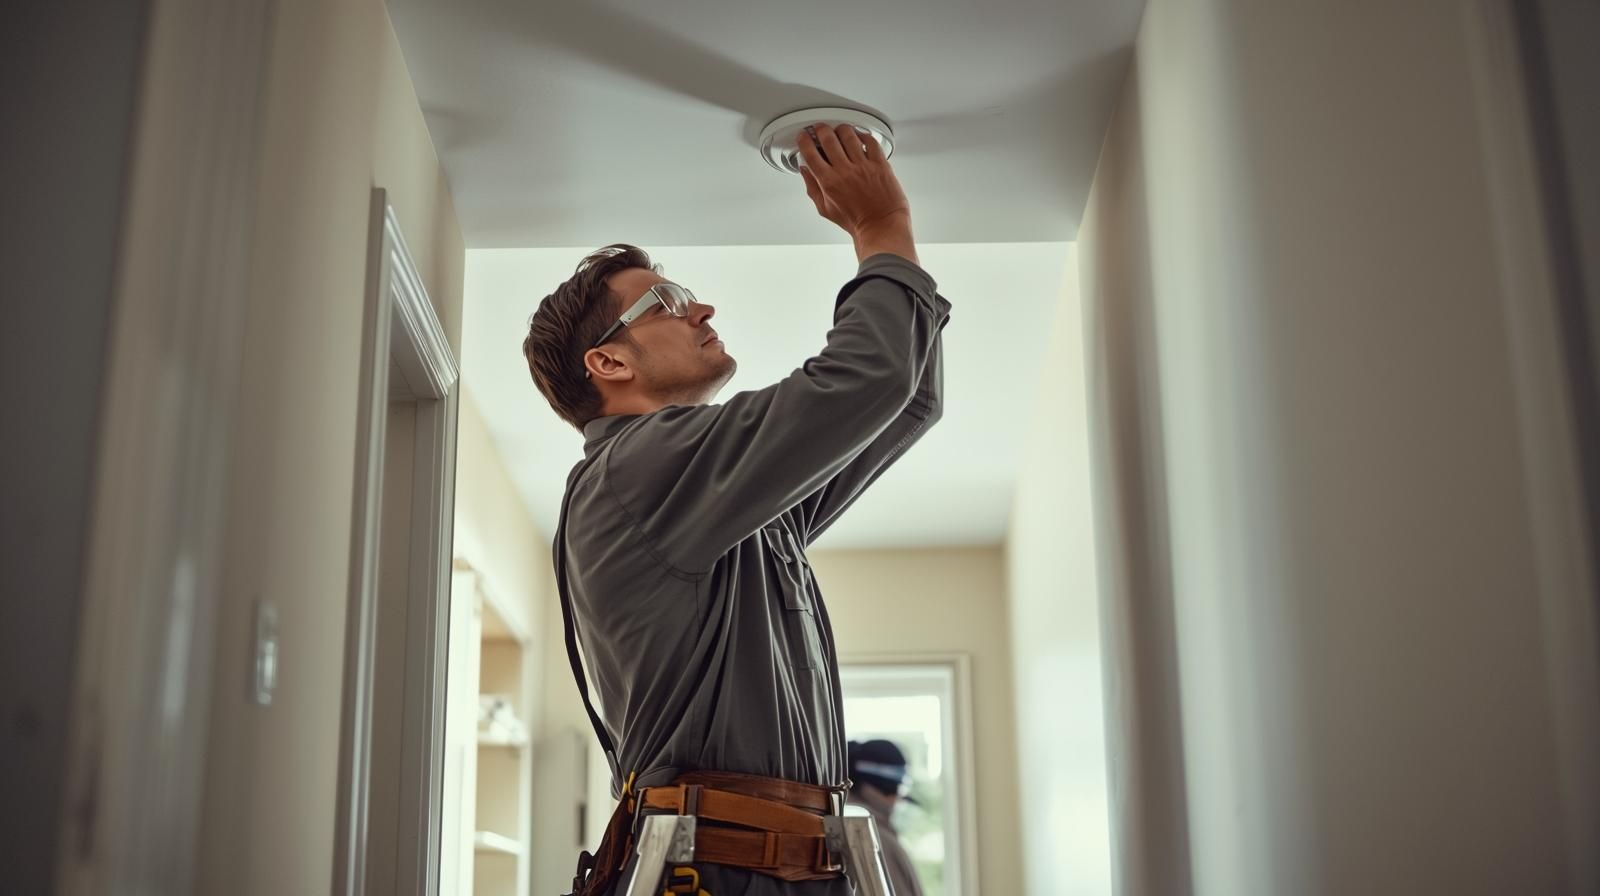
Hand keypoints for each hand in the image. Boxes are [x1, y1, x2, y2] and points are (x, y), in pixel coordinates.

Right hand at [797, 123, 911, 242]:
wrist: (880, 226)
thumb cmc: (856, 221)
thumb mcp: (825, 209)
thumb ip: (812, 187)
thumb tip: (805, 171)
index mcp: (829, 182)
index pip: (811, 153)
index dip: (804, 141)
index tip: (804, 137)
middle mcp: (845, 171)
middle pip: (828, 138)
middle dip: (821, 129)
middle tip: (820, 129)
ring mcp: (863, 166)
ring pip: (848, 135)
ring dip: (841, 129)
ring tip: (840, 131)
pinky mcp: (880, 164)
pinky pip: (870, 141)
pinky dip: (863, 135)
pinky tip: (860, 137)